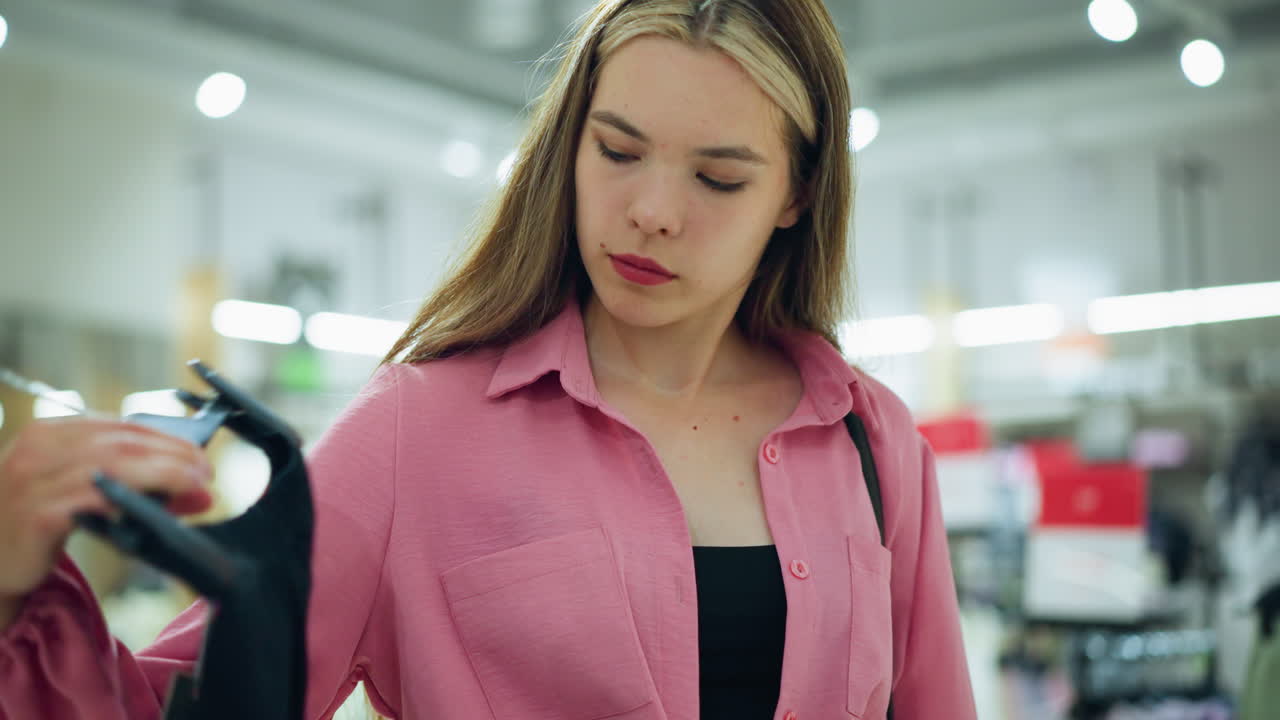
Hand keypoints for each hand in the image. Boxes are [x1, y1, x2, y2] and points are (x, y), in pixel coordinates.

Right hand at [0, 416, 213, 604]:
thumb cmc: (35, 526)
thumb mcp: (82, 493)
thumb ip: (133, 483)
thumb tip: (198, 490)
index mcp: (49, 433)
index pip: (122, 426)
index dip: (168, 439)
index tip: (200, 456)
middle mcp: (39, 448)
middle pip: (124, 441)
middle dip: (174, 455)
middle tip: (206, 473)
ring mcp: (34, 479)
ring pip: (115, 463)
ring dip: (165, 473)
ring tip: (195, 487)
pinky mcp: (37, 513)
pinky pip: (95, 499)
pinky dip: (132, 499)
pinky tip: (157, 508)